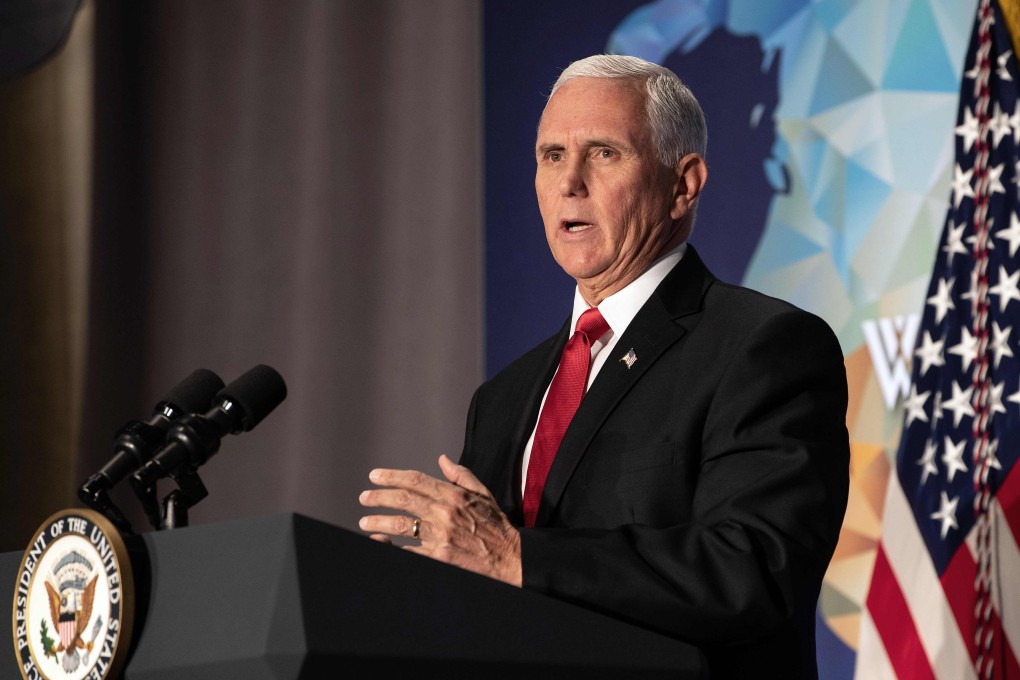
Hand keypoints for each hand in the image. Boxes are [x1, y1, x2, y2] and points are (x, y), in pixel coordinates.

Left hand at [359, 455, 521, 585]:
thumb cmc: (497, 526)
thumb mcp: (483, 494)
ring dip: (379, 522)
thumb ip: (461, 476)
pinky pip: (409, 552)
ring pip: (402, 524)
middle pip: (403, 499)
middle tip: (364, 498)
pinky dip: (391, 547)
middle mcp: (446, 512)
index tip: (375, 476)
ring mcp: (442, 536)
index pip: (415, 480)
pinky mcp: (440, 557)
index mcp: (454, 495)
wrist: (511, 558)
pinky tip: (381, 543)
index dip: (392, 476)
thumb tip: (442, 460)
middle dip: (379, 497)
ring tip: (365, 522)